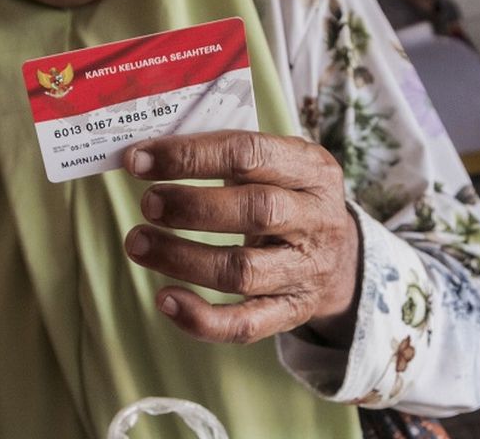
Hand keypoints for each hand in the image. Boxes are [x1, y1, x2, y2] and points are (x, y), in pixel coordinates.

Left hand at [122, 130, 360, 346]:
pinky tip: (165, 299)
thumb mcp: (280, 163)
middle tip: (148, 203)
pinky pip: (245, 325)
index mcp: (313, 169)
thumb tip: (150, 154)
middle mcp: (317, 219)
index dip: (190, 156)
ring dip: (181, 258)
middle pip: (255, 211)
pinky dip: (200, 318)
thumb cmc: (291, 197)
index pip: (249, 153)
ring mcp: (307, 271)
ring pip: (242, 271)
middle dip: (191, 207)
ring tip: (138, 243)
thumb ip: (229, 155)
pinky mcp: (291, 312)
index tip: (141, 159)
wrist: (341, 257)